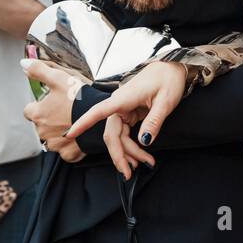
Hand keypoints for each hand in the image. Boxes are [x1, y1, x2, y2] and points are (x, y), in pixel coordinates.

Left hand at [21, 59, 87, 161]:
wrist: (100, 120)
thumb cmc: (80, 99)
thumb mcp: (58, 78)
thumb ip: (38, 70)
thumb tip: (23, 64)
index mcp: (37, 114)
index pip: (29, 110)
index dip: (39, 105)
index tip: (50, 102)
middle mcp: (42, 131)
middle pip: (40, 125)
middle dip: (49, 119)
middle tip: (64, 111)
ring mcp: (55, 144)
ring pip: (52, 138)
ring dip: (58, 132)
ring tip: (72, 121)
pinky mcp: (68, 154)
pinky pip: (65, 150)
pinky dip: (70, 144)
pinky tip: (78, 134)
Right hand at [66, 61, 187, 177]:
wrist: (172, 69)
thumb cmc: (168, 80)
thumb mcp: (165, 102)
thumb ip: (153, 122)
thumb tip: (144, 141)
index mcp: (124, 98)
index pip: (98, 112)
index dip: (83, 123)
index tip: (70, 134)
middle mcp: (119, 105)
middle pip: (111, 134)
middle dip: (119, 155)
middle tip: (128, 173)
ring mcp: (123, 110)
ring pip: (118, 137)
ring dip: (128, 153)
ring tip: (143, 164)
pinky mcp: (128, 113)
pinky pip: (124, 134)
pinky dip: (131, 146)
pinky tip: (139, 156)